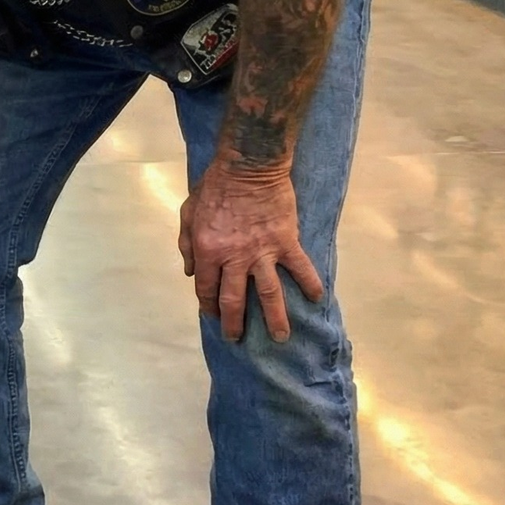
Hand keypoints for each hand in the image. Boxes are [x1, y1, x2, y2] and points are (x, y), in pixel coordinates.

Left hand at [178, 159, 322, 342]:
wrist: (248, 165)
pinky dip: (310, 284)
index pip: (206, 288)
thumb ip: (186, 245)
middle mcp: (234, 257)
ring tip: (280, 337)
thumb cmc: (214, 187)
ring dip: (275, 319)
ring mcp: (262, 252)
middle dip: (234, 324)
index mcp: (208, 251)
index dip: (207, 306)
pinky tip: (317, 298)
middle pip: (234, 300)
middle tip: (236, 338)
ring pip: (269, 294)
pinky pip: (300, 268)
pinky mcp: (286, 242)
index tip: (211, 317)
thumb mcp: (188, 213)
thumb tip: (191, 273)